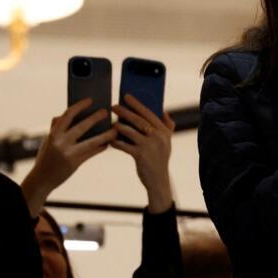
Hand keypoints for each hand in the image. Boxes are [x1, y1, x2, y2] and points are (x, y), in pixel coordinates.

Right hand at [22, 99, 116, 214]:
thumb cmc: (46, 157)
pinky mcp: (75, 163)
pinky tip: (107, 143)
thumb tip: (64, 114)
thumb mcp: (47, 141)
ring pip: (91, 142)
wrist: (42, 180)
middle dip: (95, 118)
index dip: (80, 106)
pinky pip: (92, 153)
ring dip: (105, 135)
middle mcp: (61, 142)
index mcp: (53, 134)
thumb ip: (56, 128)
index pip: (68, 115)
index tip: (90, 100)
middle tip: (106, 112)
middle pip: (82, 126)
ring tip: (115, 130)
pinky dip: (100, 147)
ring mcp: (69, 154)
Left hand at [111, 94, 175, 212]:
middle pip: (138, 120)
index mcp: (164, 132)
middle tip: (113, 106)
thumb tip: (164, 111)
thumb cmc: (160, 160)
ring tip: (112, 124)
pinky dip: (116, 142)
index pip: (149, 113)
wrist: (159, 181)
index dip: (137, 104)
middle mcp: (158, 137)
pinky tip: (110, 141)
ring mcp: (149, 146)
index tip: (126, 96)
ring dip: (118, 126)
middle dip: (124, 112)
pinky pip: (124, 145)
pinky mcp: (140, 156)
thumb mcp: (167, 143)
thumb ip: (167, 127)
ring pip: (129, 131)